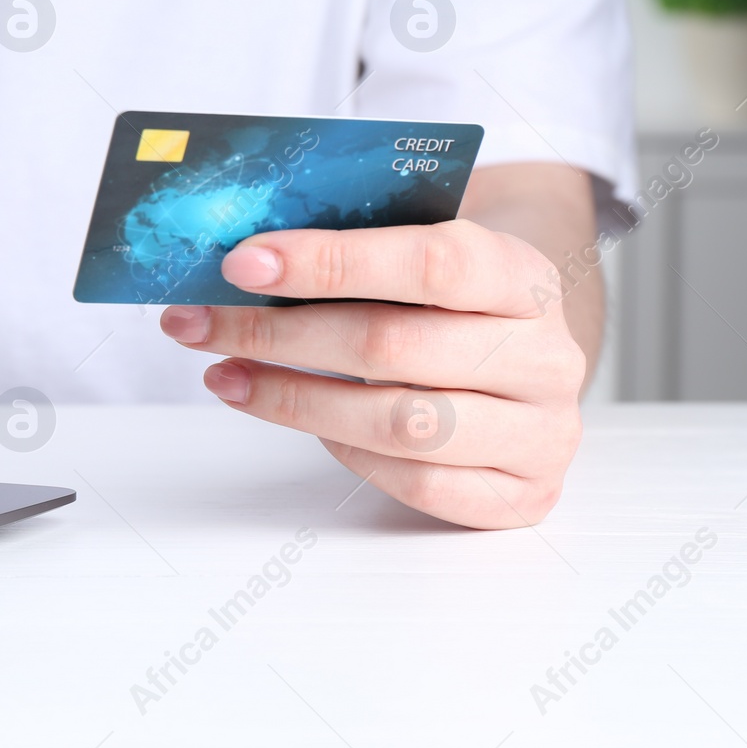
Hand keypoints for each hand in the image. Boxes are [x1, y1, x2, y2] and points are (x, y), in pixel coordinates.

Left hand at [159, 219, 585, 528]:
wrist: (526, 358)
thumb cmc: (454, 303)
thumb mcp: (426, 254)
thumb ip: (358, 252)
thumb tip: (245, 261)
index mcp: (526, 275)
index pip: (430, 262)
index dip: (329, 262)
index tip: (243, 264)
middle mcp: (546, 355)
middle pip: (394, 346)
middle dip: (279, 335)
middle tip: (200, 322)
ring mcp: (542, 432)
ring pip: (398, 422)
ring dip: (291, 398)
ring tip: (225, 373)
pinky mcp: (522, 495)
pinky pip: (415, 481)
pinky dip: (343, 449)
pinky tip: (294, 416)